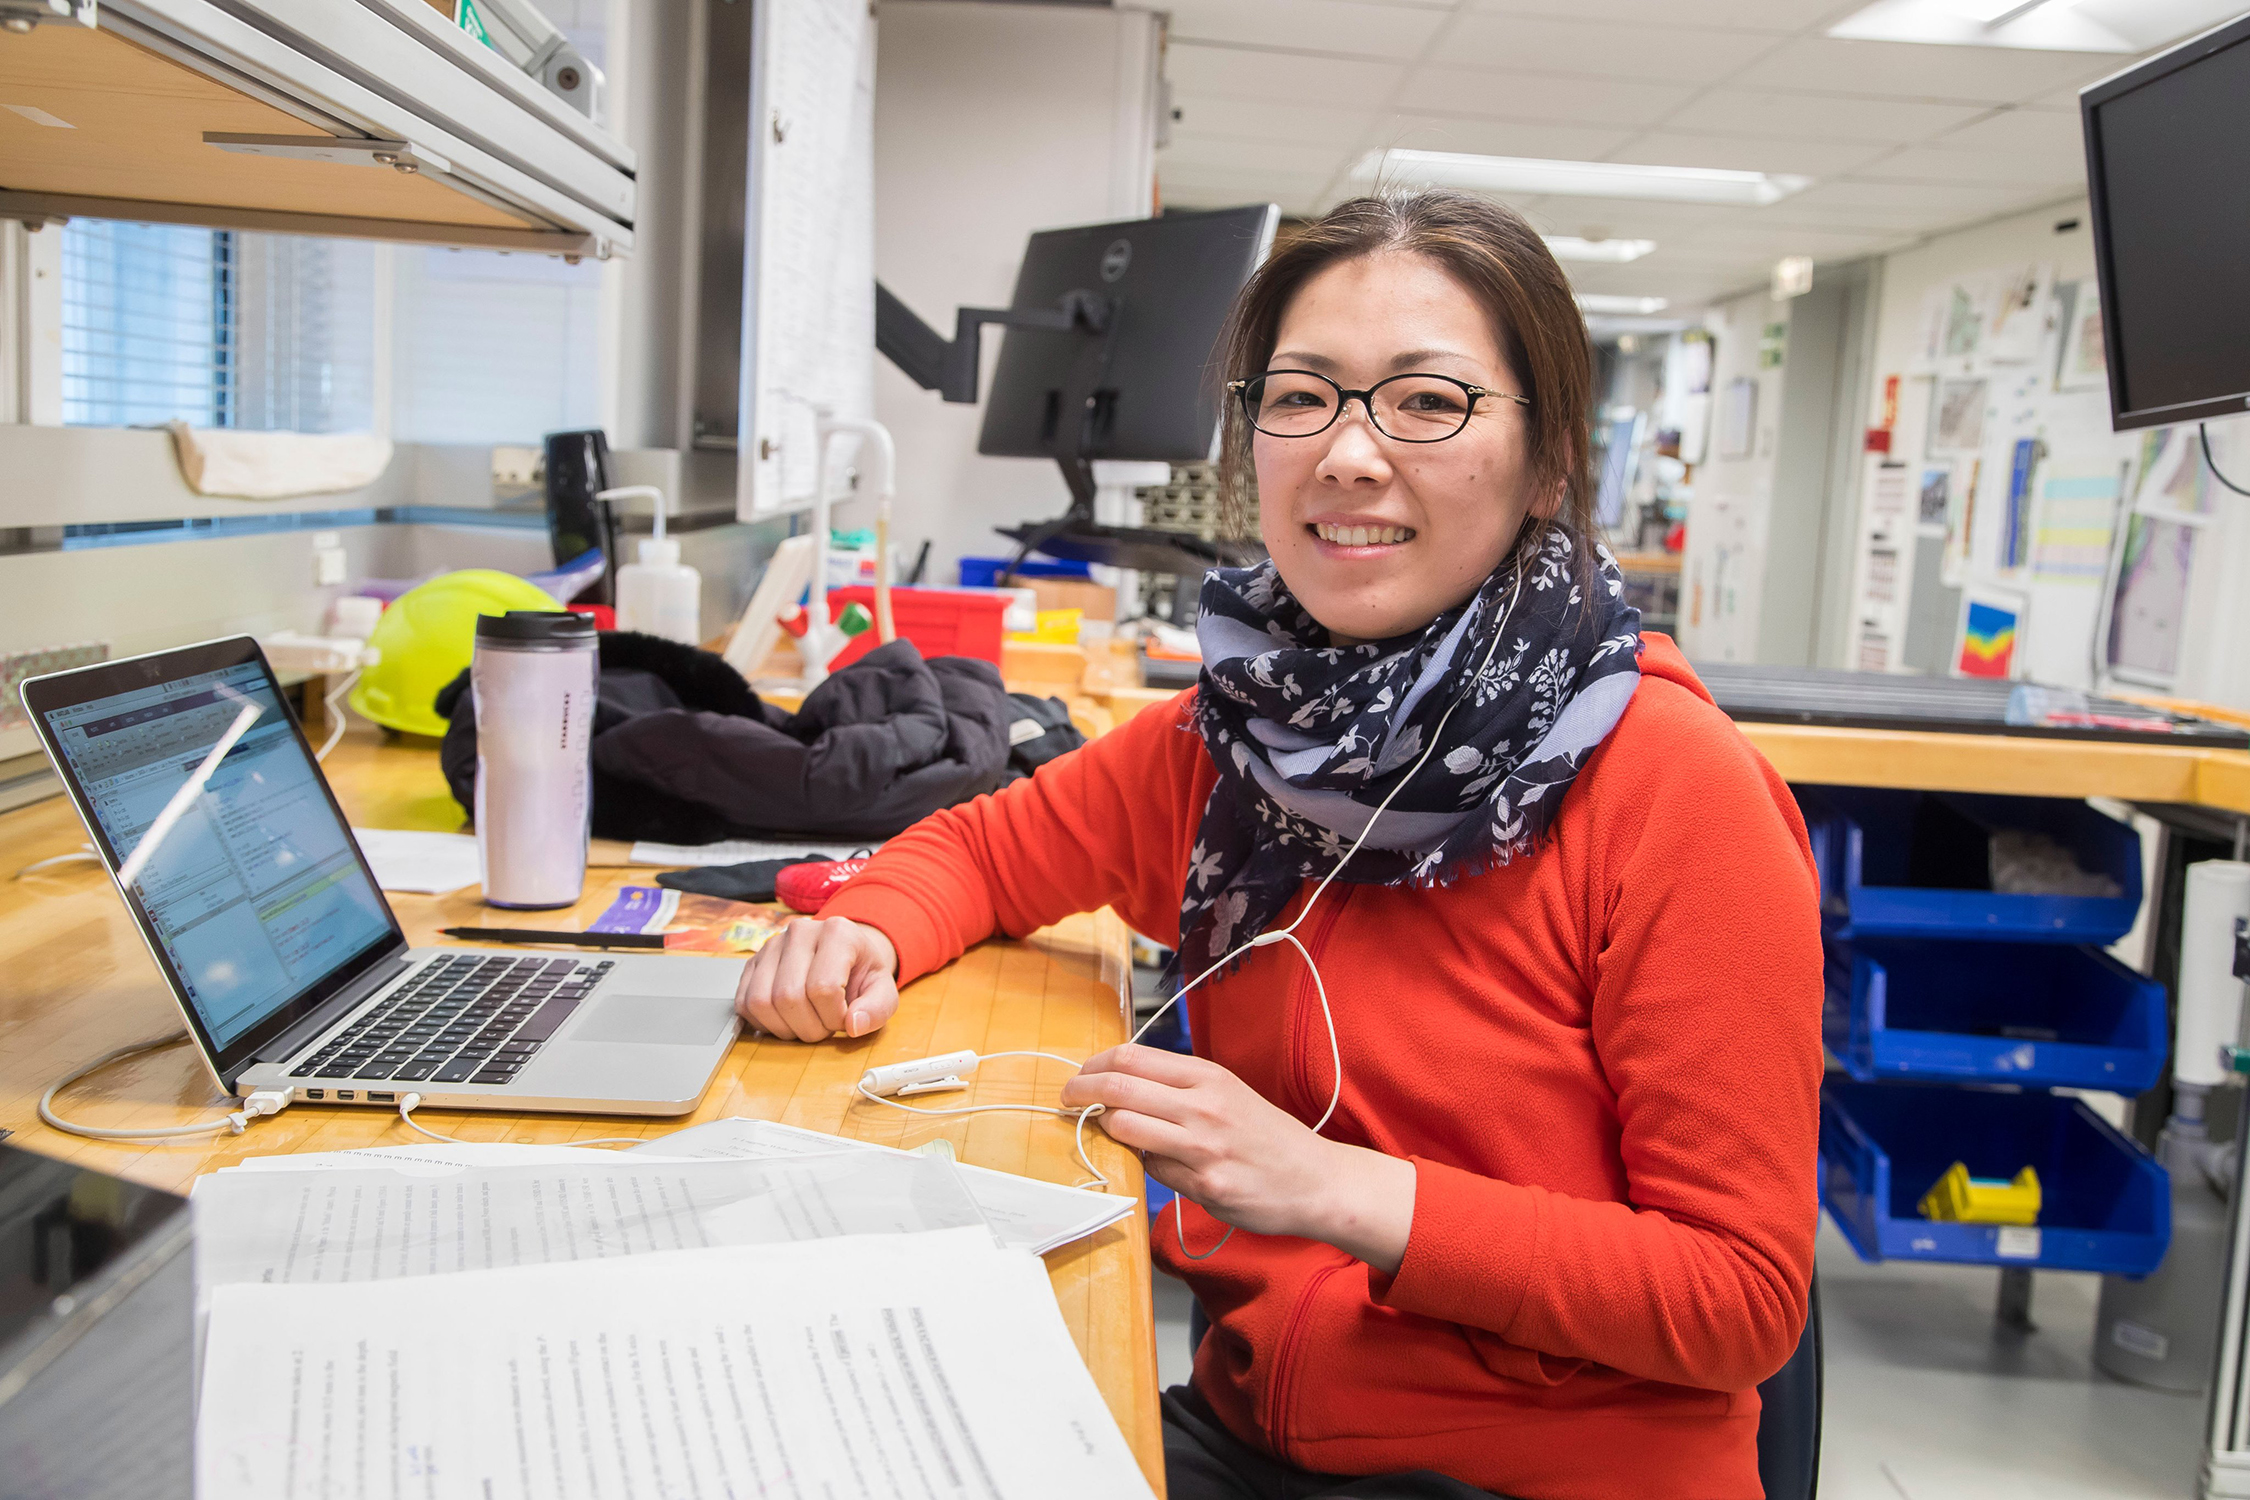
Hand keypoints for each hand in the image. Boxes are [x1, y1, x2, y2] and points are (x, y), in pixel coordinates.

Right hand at [734, 917, 898, 1041]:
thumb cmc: (861, 974)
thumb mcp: (882, 990)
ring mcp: (772, 945)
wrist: (843, 957)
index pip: (823, 988)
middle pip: (789, 997)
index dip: (834, 1018)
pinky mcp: (752, 963)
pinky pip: (743, 1003)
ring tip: (806, 1022)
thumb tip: (854, 1025)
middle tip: (825, 1026)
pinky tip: (787, 1019)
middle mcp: (800, 932)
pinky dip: (764, 1023)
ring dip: (785, 1028)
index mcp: (838, 932)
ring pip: (761, 1002)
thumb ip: (877, 1008)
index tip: (845, 1019)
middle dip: (809, 1027)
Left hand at [1059, 1044, 1415, 1268]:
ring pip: (1126, 1129)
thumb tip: (1121, 1083)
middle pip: (1119, 1088)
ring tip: (1106, 1132)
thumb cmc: (1266, 1136)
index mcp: (1208, 1076)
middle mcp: (1204, 1106)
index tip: (1080, 1075)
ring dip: (1106, 1131)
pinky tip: (1157, 1164)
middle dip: (1080, 1092)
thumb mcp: (1227, 1094)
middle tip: (1066, 1099)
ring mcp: (1204, 1147)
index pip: (1131, 1057)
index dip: (1094, 1065)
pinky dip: (1144, 1166)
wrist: (1316, 1180)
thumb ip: (1178, 1088)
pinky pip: (1152, 1171)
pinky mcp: (1206, 1185)